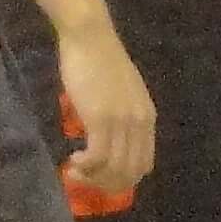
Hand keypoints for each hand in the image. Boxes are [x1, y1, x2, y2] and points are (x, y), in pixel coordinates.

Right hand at [53, 29, 154, 193]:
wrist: (89, 37)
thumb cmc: (99, 60)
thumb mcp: (122, 92)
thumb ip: (122, 115)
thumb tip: (108, 139)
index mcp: (148, 118)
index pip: (144, 164)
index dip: (122, 178)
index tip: (100, 175)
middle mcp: (140, 124)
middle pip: (130, 172)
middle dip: (106, 184)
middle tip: (84, 179)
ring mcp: (122, 122)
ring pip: (114, 169)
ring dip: (93, 178)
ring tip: (74, 171)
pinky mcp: (101, 119)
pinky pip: (98, 157)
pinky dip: (85, 166)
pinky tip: (73, 160)